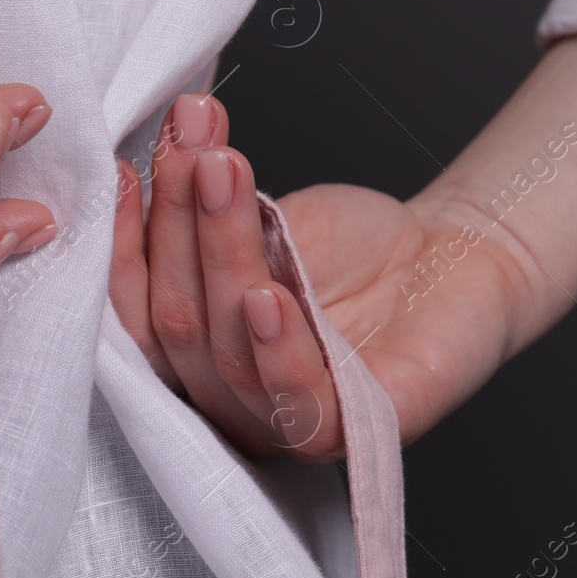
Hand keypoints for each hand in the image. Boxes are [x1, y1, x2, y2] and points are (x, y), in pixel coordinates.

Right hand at [109, 93, 343, 459]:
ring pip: (229, 350)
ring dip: (220, 251)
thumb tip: (137, 176)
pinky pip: (301, 404)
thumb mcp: (258, 225)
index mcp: (194, 359)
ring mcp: (288, 424)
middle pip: (177, 324)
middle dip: (177, 224)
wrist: (455, 254)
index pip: (136, 314)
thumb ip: (197, 228)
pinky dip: (277, 348)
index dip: (121, 246)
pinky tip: (265, 294)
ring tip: (223, 173)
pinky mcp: (357, 431)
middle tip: (193, 146)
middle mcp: (231, 402)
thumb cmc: (350, 248)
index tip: (121, 170)